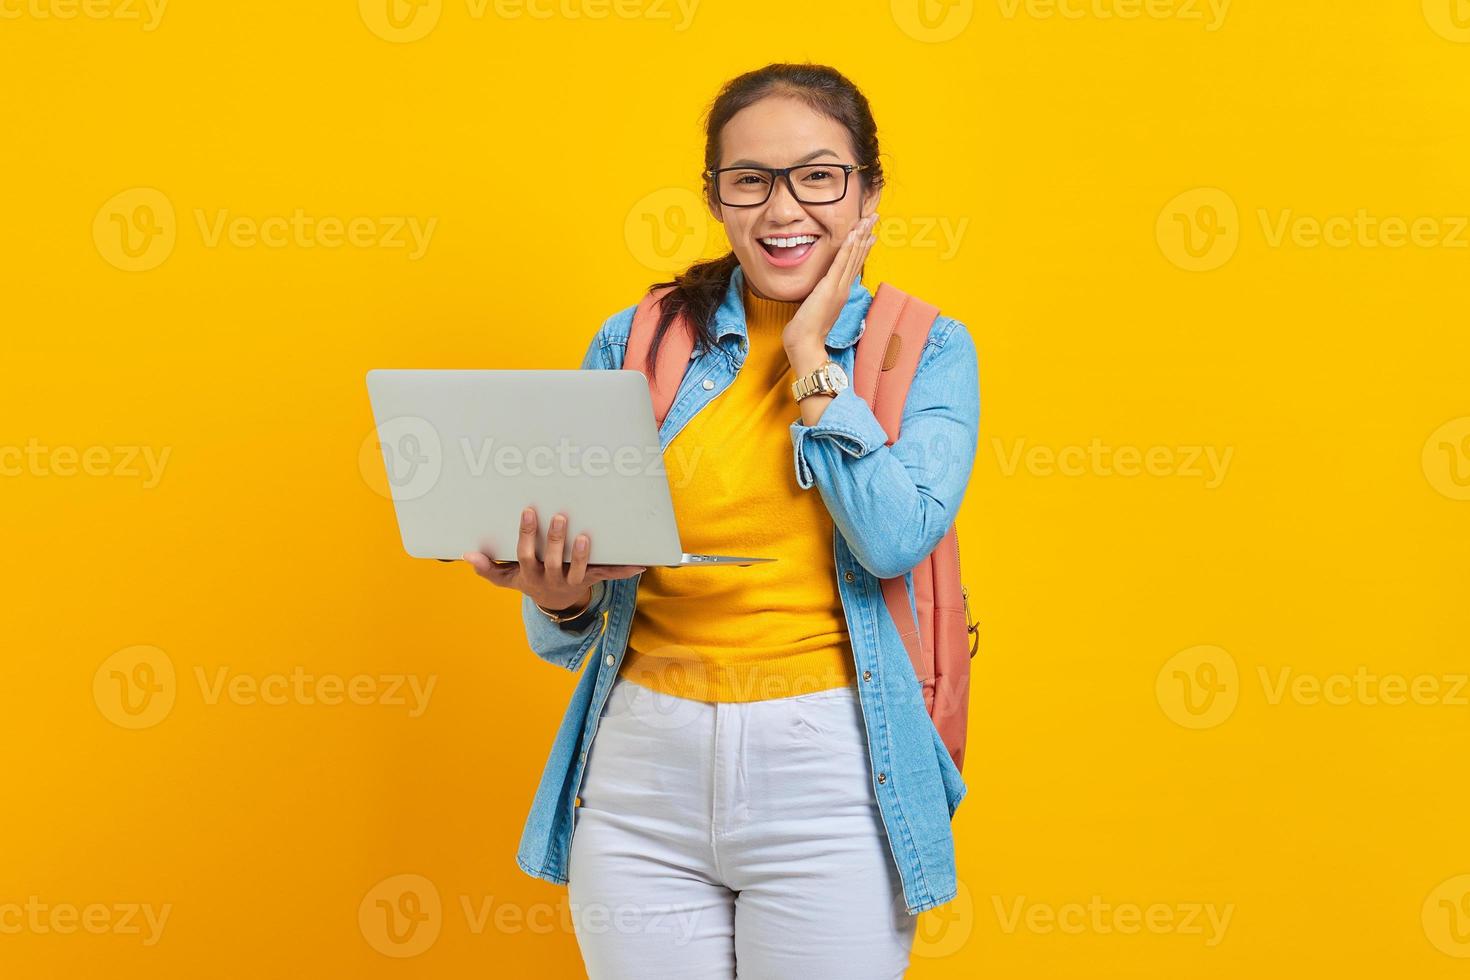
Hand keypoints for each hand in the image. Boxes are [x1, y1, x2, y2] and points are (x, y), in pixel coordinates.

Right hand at [462, 506, 646, 609]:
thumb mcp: (506, 578)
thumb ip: (487, 568)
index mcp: (531, 574)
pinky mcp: (592, 580)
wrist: (554, 604)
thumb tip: (466, 555)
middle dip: (556, 540)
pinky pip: (608, 575)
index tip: (529, 511)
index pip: (526, 554)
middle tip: (561, 517)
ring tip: (586, 537)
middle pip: (554, 560)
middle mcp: (552, 579)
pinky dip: (625, 570)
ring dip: (583, 556)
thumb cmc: (528, 580)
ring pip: (579, 571)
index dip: (528, 535)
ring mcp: (573, 581)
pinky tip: (641, 563)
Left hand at [781, 211, 878, 355]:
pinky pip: (840, 263)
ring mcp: (838, 288)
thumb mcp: (816, 310)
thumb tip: (819, 293)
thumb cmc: (806, 332)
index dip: (862, 248)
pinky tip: (854, 234)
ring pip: (853, 256)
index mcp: (840, 293)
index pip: (854, 265)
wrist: (805, 344)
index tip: (870, 234)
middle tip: (875, 218)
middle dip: (866, 235)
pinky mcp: (829, 287)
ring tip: (869, 219)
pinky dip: (848, 248)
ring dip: (861, 236)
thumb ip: (820, 299)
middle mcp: (843, 288)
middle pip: (858, 257)